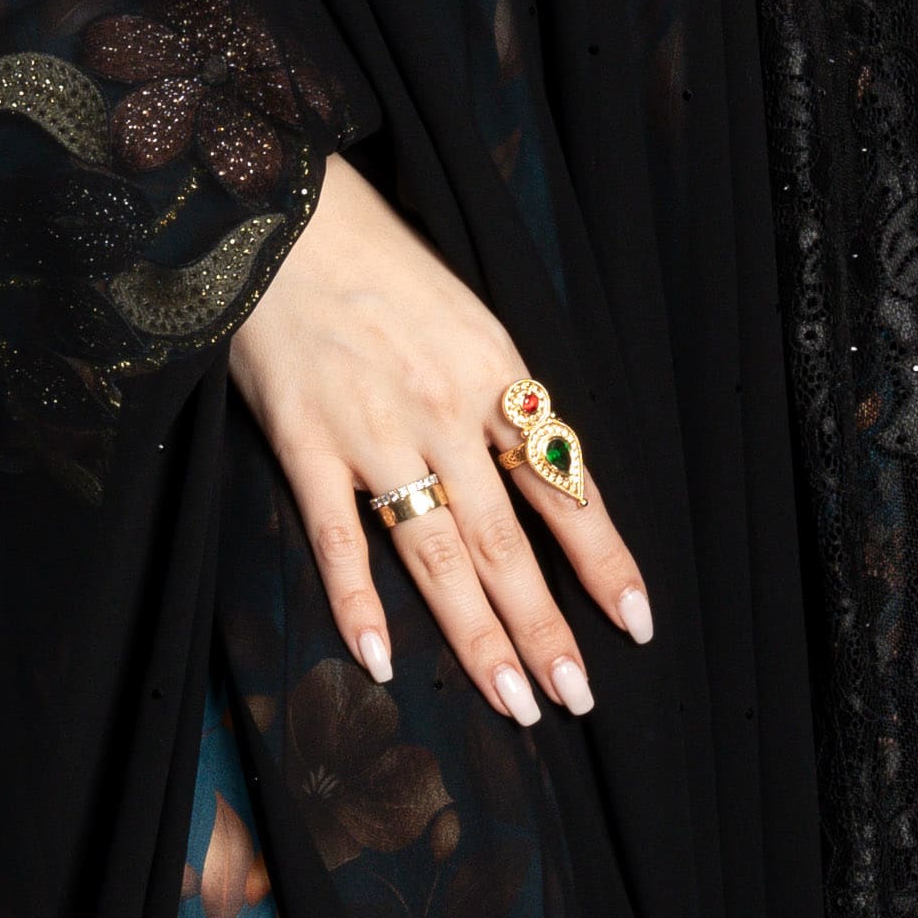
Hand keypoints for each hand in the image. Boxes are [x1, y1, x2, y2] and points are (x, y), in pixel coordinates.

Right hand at [227, 158, 652, 721]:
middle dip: (546, 625)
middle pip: (507, 540)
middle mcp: (445, 411)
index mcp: (497, 377)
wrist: (282, 216)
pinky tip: (380, 660)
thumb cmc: (378, 264)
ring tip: (512, 701)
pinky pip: (339, 538)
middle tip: (575, 696)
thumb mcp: (468, 318)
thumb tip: (540, 475)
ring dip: (477, 636)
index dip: (603, 559)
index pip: (565, 485)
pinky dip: (358, 602)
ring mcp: (374, 432)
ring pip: (437, 553)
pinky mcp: (307, 441)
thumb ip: (499, 399)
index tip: (635, 622)